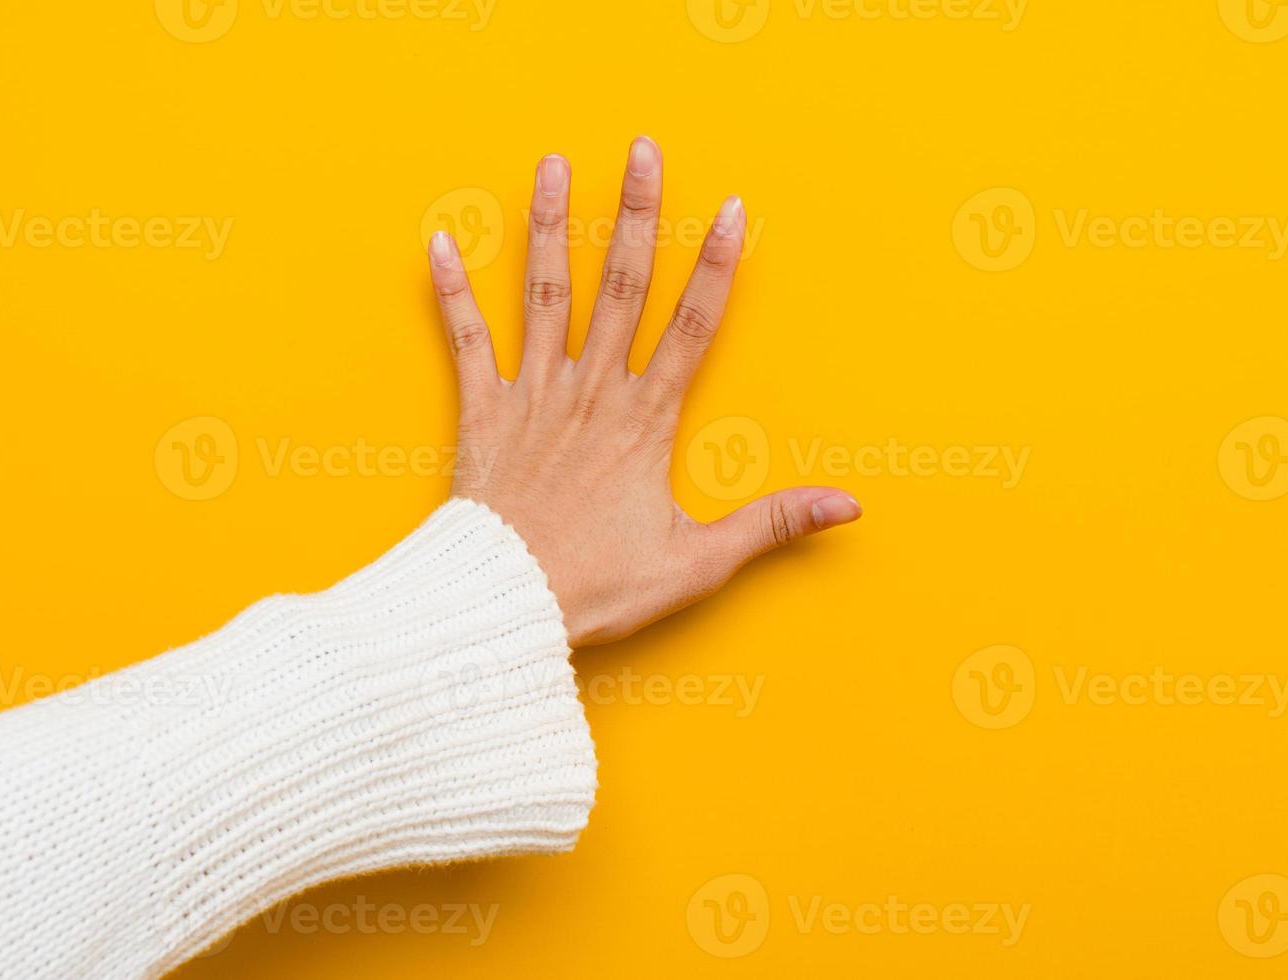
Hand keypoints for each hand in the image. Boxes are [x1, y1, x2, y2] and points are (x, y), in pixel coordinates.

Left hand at [428, 136, 861, 646]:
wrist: (505, 602)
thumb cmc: (599, 585)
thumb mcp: (699, 561)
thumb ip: (772, 523)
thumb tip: (847, 507)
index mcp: (645, 420)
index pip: (692, 327)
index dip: (716, 267)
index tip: (732, 211)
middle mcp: (591, 391)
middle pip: (620, 286)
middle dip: (634, 213)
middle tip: (642, 150)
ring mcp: (534, 395)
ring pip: (544, 295)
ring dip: (547, 227)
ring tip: (550, 166)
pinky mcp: (484, 413)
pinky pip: (465, 341)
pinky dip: (451, 292)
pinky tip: (440, 241)